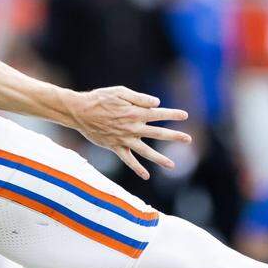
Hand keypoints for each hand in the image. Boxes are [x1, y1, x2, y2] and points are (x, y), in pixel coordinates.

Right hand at [64, 86, 190, 178]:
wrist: (79, 112)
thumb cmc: (100, 98)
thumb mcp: (120, 92)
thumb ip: (139, 98)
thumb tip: (157, 103)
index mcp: (135, 112)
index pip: (158, 113)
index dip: (172, 114)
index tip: (185, 115)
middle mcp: (132, 127)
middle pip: (158, 133)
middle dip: (174, 136)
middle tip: (188, 139)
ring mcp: (124, 139)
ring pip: (146, 151)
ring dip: (160, 158)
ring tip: (172, 165)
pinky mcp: (115, 147)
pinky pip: (128, 160)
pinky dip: (137, 168)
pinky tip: (146, 175)